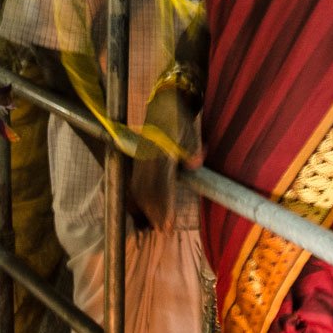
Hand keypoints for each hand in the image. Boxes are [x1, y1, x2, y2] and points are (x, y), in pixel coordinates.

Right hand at [128, 88, 181, 230]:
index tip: (169, 222)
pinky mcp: (138, 160)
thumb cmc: (178, 117)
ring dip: (147, 207)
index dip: (165, 204)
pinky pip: (136, 182)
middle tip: (164, 230)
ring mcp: (140, 159)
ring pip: (139, 187)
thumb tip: (196, 163)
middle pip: (147, 190)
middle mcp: (146, 157)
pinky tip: (145, 210)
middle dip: (155, 211)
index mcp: (159, 151)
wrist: (163, 102)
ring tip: (156, 225)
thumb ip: (192, 146)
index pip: (160, 183)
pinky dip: (140, 198)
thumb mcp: (188, 128)